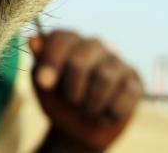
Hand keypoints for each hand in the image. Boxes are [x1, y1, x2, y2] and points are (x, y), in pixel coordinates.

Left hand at [29, 30, 142, 152]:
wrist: (79, 129)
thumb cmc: (58, 101)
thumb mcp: (43, 85)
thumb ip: (40, 63)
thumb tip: (32, 40)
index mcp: (69, 41)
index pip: (60, 38)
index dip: (51, 60)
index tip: (44, 83)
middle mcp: (93, 45)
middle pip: (79, 60)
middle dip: (71, 89)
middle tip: (71, 100)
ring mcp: (116, 61)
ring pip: (104, 76)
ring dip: (91, 103)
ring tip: (88, 109)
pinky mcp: (134, 81)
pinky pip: (126, 93)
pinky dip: (111, 111)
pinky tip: (106, 114)